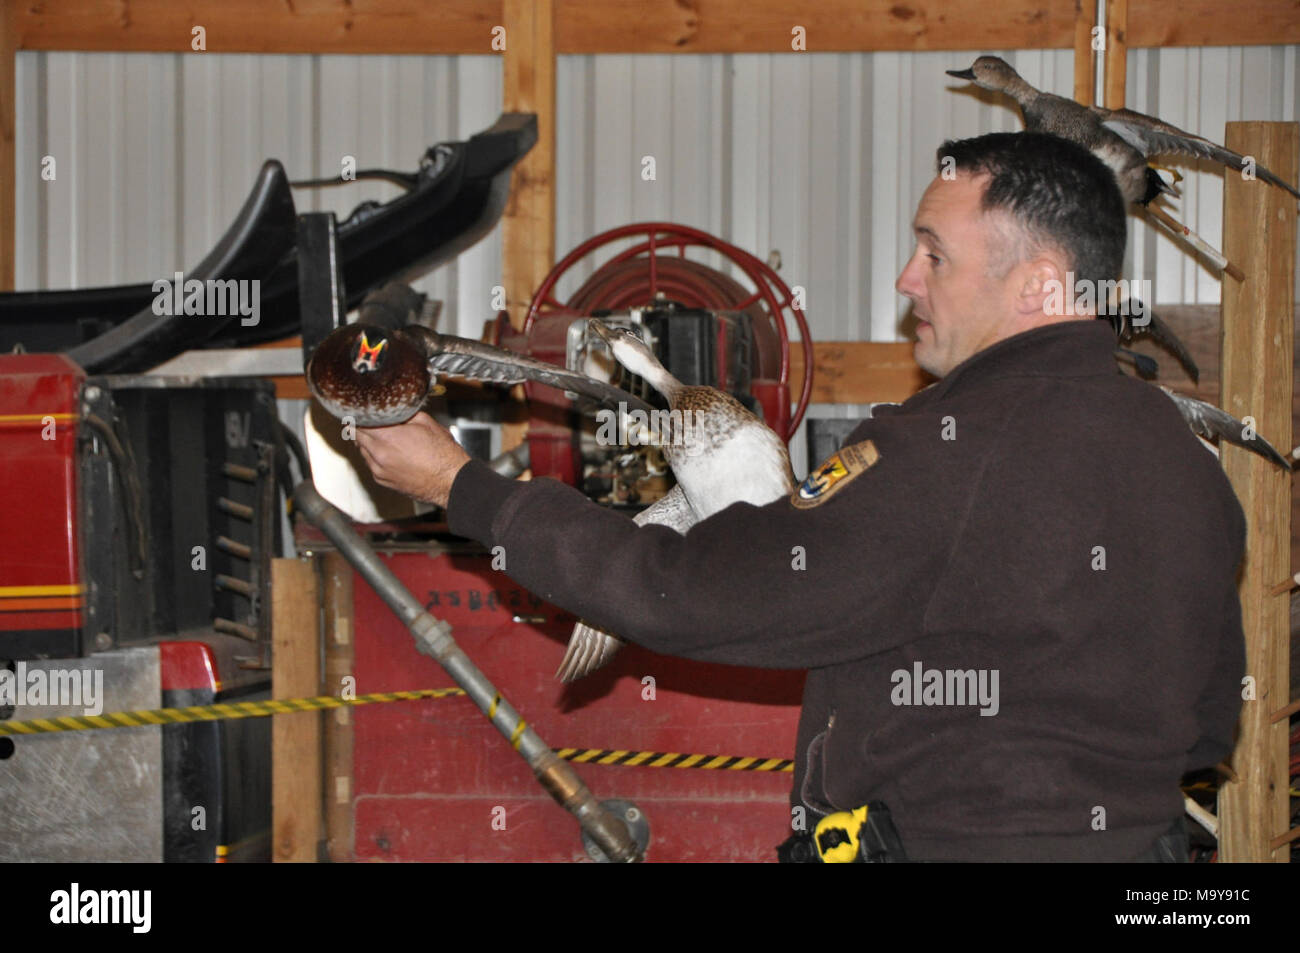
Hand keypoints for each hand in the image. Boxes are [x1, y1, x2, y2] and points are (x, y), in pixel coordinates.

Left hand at [355, 412, 470, 507]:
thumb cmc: (443, 455)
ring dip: (368, 442)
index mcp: (388, 437)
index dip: (359, 414)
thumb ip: (404, 414)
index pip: (358, 422)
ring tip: (382, 437)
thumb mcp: (427, 423)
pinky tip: (389, 452)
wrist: (451, 482)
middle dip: (361, 427)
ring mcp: (379, 470)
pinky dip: (375, 456)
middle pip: (355, 436)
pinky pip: (370, 464)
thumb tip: (394, 410)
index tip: (362, 411)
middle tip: (369, 421)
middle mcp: (379, 455)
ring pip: (362, 450)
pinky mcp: (382, 481)